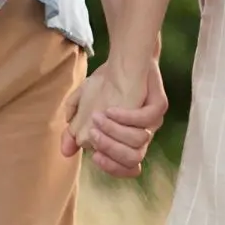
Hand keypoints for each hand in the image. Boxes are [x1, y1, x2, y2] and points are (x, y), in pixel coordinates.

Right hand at [61, 58, 166, 178]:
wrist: (125, 57)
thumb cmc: (106, 84)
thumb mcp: (84, 105)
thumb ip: (74, 128)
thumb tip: (65, 152)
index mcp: (128, 140)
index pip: (126, 167)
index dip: (112, 167)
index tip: (94, 156)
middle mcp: (143, 134)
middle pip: (133, 159)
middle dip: (110, 150)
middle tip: (93, 134)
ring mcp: (153, 121)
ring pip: (139, 141)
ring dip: (115, 132)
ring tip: (98, 117)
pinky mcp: (159, 105)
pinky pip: (146, 119)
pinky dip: (126, 117)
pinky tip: (110, 109)